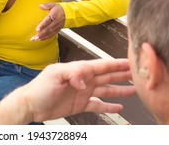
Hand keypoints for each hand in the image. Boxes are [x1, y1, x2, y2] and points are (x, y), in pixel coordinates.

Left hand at [20, 58, 134, 122]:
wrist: (31, 104)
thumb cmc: (39, 87)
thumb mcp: (55, 74)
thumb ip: (72, 73)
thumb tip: (85, 81)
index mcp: (78, 70)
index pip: (101, 65)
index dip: (115, 64)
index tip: (129, 61)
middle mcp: (83, 80)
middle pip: (106, 76)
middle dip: (121, 74)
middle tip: (137, 72)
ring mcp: (83, 92)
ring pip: (105, 89)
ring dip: (119, 89)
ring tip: (133, 89)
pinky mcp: (80, 104)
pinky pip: (98, 105)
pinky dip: (108, 106)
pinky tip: (118, 106)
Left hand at [30, 3, 64, 40]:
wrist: (69, 14)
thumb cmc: (60, 9)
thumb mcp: (53, 5)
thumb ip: (46, 5)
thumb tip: (40, 6)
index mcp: (54, 15)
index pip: (48, 21)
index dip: (42, 25)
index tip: (37, 29)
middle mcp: (56, 22)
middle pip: (48, 29)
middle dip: (41, 34)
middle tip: (34, 37)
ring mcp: (57, 27)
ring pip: (49, 33)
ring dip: (42, 37)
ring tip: (35, 39)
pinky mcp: (57, 30)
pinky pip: (51, 35)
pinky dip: (46, 38)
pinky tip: (40, 39)